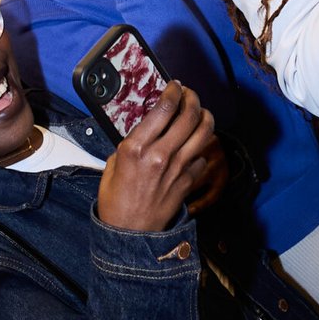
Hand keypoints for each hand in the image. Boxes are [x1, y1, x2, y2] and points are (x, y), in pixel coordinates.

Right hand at [97, 81, 220, 232]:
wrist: (129, 233)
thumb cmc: (117, 201)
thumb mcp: (113, 164)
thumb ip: (130, 143)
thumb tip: (146, 126)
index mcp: (136, 148)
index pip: (164, 108)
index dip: (173, 91)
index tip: (175, 86)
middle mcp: (160, 155)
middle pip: (189, 115)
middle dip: (192, 98)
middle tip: (189, 95)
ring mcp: (178, 168)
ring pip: (204, 131)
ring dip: (205, 116)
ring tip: (200, 112)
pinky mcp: (188, 181)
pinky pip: (202, 157)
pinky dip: (201, 148)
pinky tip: (193, 146)